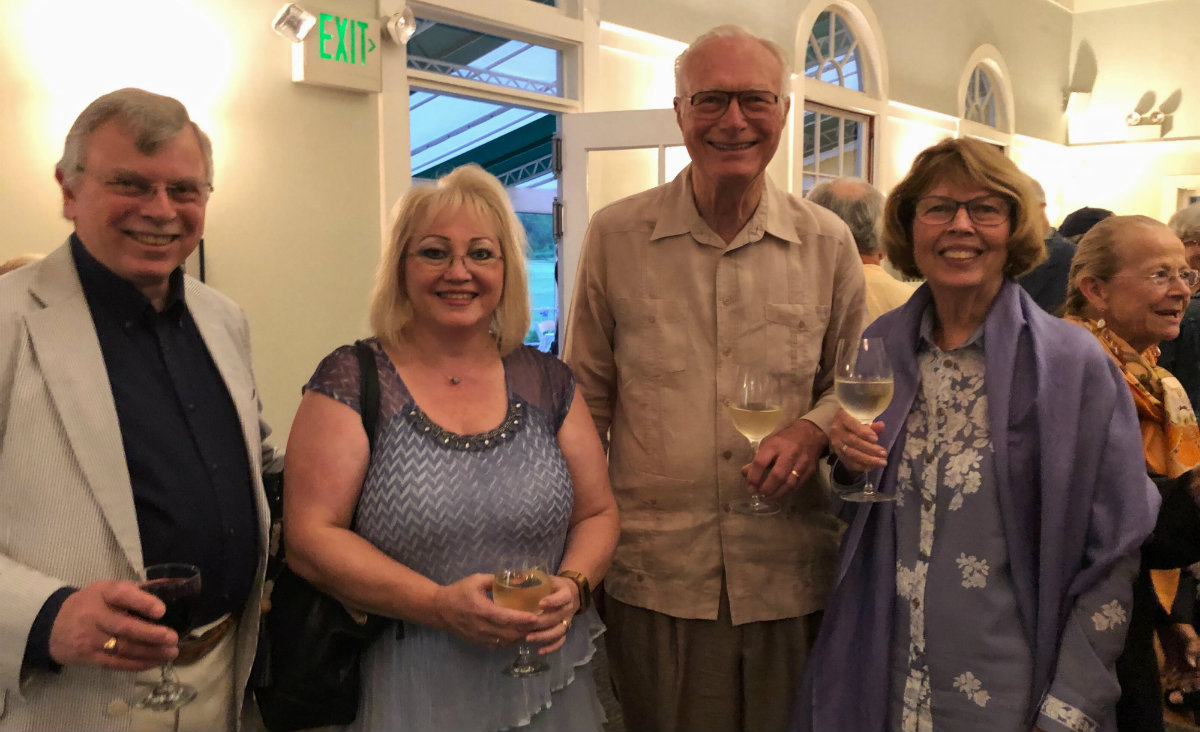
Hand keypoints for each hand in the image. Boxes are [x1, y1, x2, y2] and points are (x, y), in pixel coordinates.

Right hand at [48, 580, 177, 671]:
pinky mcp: (89, 657)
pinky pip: (116, 663)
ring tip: (171, 652)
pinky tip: (155, 662)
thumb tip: (172, 584)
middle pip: (125, 627)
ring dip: (150, 652)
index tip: (161, 610)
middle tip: (173, 638)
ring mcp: (91, 639)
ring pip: (123, 648)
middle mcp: (95, 616)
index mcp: (103, 593)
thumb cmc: (91, 603)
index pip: (122, 595)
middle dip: (152, 634)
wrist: (52, 624)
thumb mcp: (108, 589)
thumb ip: (138, 589)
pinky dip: (138, 664)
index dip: (142, 602)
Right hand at [432, 573, 540, 648]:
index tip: (535, 617)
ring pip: (505, 641)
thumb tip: (516, 577)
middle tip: (539, 622)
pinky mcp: (478, 643)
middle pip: (509, 633)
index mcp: (481, 610)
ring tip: (530, 628)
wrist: (439, 609)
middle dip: (525, 629)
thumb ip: (495, 579)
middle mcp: (482, 627)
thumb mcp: (476, 580)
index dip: (522, 619)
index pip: (505, 618)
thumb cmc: (458, 592)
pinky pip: (498, 645)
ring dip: (519, 636)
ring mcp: (480, 637)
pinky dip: (509, 640)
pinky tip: (516, 633)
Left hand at [524, 575, 579, 654]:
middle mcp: (568, 608)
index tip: (540, 603)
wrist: (568, 593)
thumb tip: (512, 580)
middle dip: (540, 622)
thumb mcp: (545, 578)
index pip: (562, 598)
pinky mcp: (564, 630)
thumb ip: (531, 579)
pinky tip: (539, 651)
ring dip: (543, 636)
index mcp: (565, 593)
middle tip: (524, 625)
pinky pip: (560, 641)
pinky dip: (551, 647)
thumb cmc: (551, 585)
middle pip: (557, 618)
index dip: (553, 601)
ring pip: (558, 631)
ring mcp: (567, 621)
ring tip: (528, 638)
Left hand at [745, 419, 827, 499]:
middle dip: (766, 489)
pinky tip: (780, 494)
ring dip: (777, 494)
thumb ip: (758, 458)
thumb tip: (745, 473)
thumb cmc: (785, 438)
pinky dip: (787, 492)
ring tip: (768, 498)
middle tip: (759, 495)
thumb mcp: (768, 443)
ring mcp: (801, 462)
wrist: (810, 433)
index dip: (753, 477)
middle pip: (777, 476)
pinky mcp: (810, 470)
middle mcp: (789, 453)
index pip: (761, 462)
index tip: (750, 487)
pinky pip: (797, 485)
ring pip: (789, 483)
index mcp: (775, 444)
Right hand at [829, 408, 886, 473]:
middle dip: (869, 448)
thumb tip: (881, 426)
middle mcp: (837, 431)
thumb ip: (871, 424)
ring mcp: (836, 444)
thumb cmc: (854, 421)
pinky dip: (861, 466)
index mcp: (842, 417)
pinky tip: (872, 467)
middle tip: (883, 453)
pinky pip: (848, 462)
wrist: (840, 428)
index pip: (852, 424)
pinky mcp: (838, 454)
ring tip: (881, 462)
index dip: (863, 432)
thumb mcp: (862, 418)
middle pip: (852, 441)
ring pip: (851, 453)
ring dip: (867, 459)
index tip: (876, 439)